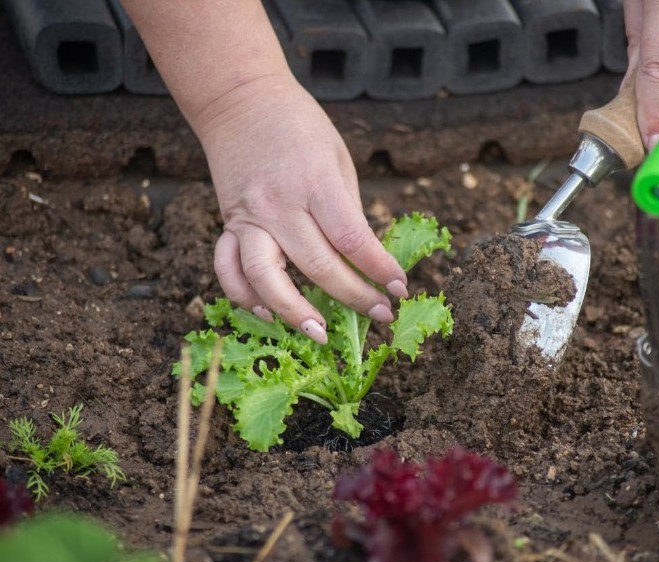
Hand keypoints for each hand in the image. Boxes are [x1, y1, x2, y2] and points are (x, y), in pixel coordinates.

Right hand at [196, 75, 407, 343]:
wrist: (240, 100)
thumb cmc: (300, 126)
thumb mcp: (338, 159)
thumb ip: (346, 211)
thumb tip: (363, 261)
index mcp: (315, 182)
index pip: (352, 239)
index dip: (379, 269)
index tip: (399, 289)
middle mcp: (279, 204)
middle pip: (318, 266)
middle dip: (354, 297)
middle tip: (380, 315)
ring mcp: (248, 217)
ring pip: (265, 278)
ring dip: (292, 312)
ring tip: (320, 333)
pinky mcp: (228, 223)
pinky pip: (228, 269)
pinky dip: (244, 296)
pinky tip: (266, 312)